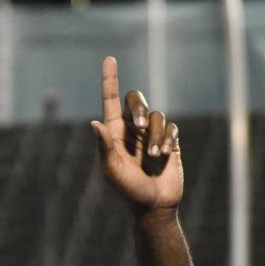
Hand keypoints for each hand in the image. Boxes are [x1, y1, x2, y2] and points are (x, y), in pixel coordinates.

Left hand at [90, 56, 182, 215]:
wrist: (154, 206)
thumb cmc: (128, 192)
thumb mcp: (112, 171)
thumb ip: (105, 147)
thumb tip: (94, 123)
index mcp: (114, 133)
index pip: (110, 101)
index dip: (109, 80)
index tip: (109, 59)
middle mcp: (132, 129)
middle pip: (136, 99)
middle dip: (138, 108)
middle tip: (138, 126)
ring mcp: (151, 134)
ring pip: (156, 115)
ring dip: (154, 136)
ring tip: (153, 158)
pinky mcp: (169, 140)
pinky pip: (170, 127)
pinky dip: (166, 139)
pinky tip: (164, 155)